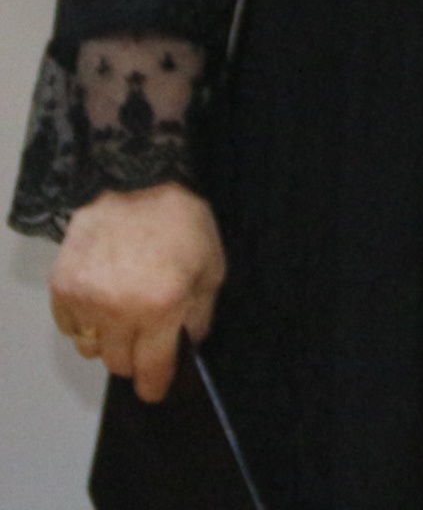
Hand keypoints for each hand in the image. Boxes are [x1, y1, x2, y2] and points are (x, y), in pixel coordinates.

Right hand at [49, 183, 222, 403]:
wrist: (136, 181)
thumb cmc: (180, 221)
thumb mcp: (211, 266)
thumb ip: (200, 312)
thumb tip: (188, 343)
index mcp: (160, 306)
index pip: (151, 368)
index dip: (155, 386)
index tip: (156, 391)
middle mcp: (118, 310)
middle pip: (119, 364)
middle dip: (136, 358)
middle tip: (147, 337)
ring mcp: (85, 300)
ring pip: (91, 349)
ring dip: (109, 341)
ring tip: (125, 313)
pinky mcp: (62, 287)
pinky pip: (70, 328)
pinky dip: (85, 323)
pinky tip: (103, 299)